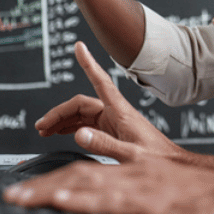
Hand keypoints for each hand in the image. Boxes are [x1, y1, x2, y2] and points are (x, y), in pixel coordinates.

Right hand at [35, 42, 213, 169]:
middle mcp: (115, 113)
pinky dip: (71, 127)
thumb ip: (105, 145)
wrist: (172, 165)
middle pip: (81, 104)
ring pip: (82, 114)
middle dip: (59, 112)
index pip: (100, 82)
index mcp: (121, 112)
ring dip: (63, 120)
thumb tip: (79, 134)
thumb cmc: (158, 159)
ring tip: (45, 131)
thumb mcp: (131, 155)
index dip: (88, 64)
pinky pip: (87, 124)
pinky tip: (62, 133)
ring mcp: (113, 121)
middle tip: (41, 125)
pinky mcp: (113, 131)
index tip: (79, 47)